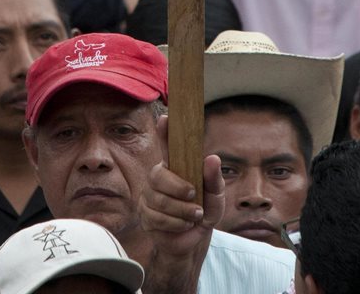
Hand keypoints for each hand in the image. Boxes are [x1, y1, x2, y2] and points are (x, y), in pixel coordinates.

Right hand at [138, 114, 223, 289]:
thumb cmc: (203, 211)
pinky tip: (183, 224)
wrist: (193, 240)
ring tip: (194, 215)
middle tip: (194, 196)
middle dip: (178, 187)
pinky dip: (176, 223)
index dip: (165, 132)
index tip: (166, 118)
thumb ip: (214, 179)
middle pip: (158, 175)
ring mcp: (148, 196)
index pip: (168, 145)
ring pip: (159, 200)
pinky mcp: (144, 215)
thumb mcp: (215, 196)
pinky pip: (157, 217)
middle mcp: (158, 178)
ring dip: (182, 211)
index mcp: (175, 167)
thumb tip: (212, 158)